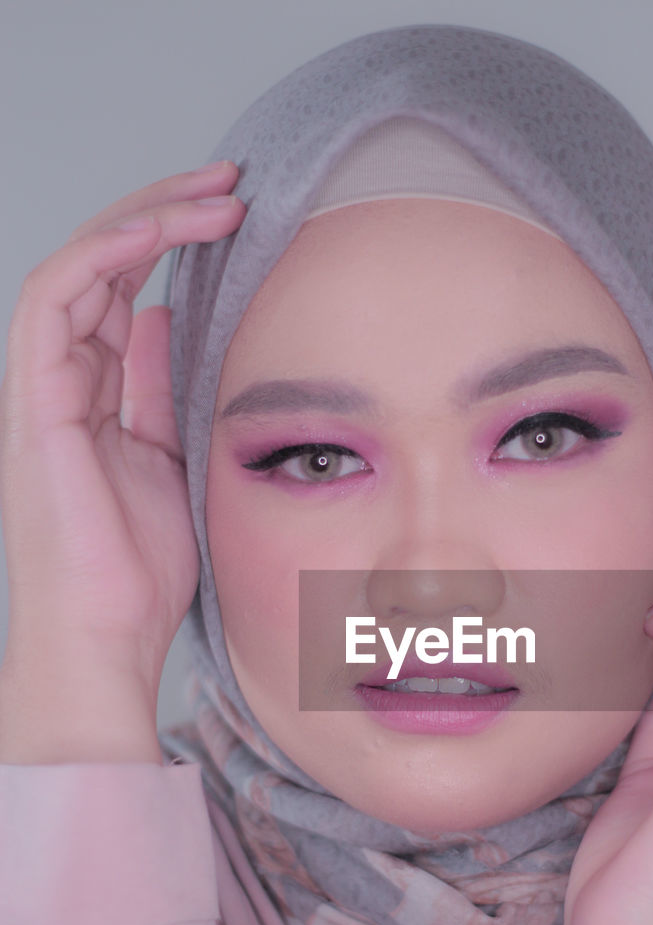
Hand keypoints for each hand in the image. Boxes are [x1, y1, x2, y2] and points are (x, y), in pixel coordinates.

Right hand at [0, 162, 244, 703]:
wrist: (107, 635)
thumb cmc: (139, 570)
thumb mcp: (173, 460)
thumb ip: (163, 391)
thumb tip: (172, 323)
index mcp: (95, 395)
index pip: (124, 293)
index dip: (175, 245)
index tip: (241, 220)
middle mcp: (62, 380)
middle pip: (102, 265)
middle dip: (164, 212)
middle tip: (231, 183)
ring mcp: (42, 387)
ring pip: (78, 265)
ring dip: (144, 217)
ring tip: (215, 195)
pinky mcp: (34, 400)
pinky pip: (55, 298)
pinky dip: (106, 254)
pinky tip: (164, 233)